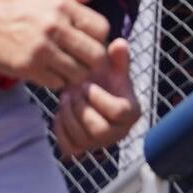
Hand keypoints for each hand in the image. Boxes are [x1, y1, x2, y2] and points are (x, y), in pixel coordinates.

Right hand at [0, 0, 110, 89]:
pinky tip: (49, 71)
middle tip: (82, 60)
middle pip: (95, 55)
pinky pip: (57, 83)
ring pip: (78, 73)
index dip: (99, 38)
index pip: (102, 29)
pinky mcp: (27, 67)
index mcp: (63, 6)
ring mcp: (41, 48)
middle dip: (92, 61)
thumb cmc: (19, 6)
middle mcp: (54, 26)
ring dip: (75, 74)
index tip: (89, 41)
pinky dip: (56, 81)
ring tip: (65, 66)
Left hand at [53, 39, 140, 158]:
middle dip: (82, 109)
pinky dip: (61, 129)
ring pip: (82, 139)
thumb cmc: (105, 80)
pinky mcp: (82, 148)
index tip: (88, 84)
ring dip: (69, 116)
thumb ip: (118, 57)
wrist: (91, 94)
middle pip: (100, 130)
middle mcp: (118, 133)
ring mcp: (99, 143)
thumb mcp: (113, 67)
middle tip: (72, 92)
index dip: (99, 98)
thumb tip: (120, 43)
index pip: (119, 112)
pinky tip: (61, 112)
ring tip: (65, 98)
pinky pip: (70, 147)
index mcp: (131, 113)